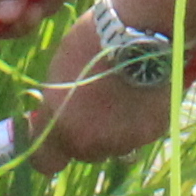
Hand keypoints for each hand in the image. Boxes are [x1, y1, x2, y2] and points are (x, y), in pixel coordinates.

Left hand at [27, 8, 172, 166]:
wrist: (145, 33)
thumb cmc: (94, 40)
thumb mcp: (61, 69)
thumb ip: (56, 102)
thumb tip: (52, 115)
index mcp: (61, 124)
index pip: (44, 162)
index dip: (46, 149)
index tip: (52, 127)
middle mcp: (90, 142)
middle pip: (82, 152)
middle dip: (84, 133)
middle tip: (92, 103)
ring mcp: (123, 142)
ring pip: (112, 146)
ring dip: (112, 129)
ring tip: (119, 95)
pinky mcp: (152, 134)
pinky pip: (138, 135)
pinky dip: (136, 121)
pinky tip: (139, 94)